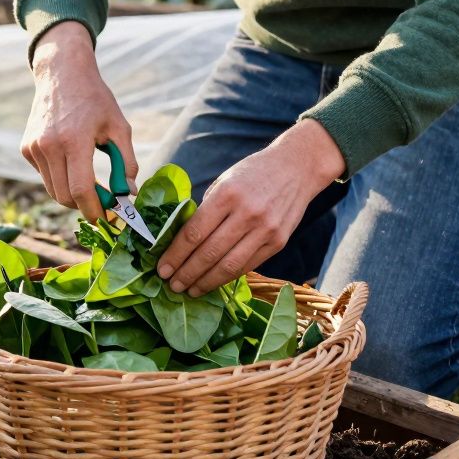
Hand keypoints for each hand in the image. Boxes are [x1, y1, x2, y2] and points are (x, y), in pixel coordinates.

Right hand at [21, 22, 137, 220]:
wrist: (62, 73)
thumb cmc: (95, 99)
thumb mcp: (119, 126)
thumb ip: (126, 162)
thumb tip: (128, 194)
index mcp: (74, 140)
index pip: (80, 190)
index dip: (95, 210)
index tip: (108, 219)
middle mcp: (49, 145)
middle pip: (64, 197)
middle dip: (85, 207)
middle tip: (104, 205)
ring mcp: (34, 148)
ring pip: (53, 190)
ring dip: (73, 196)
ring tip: (93, 188)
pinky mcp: (26, 148)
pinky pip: (45, 176)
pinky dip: (60, 180)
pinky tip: (73, 164)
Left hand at [158, 119, 345, 296]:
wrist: (296, 168)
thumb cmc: (252, 173)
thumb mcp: (224, 181)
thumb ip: (207, 210)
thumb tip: (183, 242)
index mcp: (227, 194)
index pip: (194, 233)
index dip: (175, 255)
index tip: (162, 268)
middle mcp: (247, 213)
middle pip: (209, 253)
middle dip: (186, 273)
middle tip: (171, 285)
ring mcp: (265, 230)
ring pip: (229, 266)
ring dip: (205, 282)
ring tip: (190, 291)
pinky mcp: (278, 243)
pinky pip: (247, 266)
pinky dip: (227, 277)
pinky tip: (213, 282)